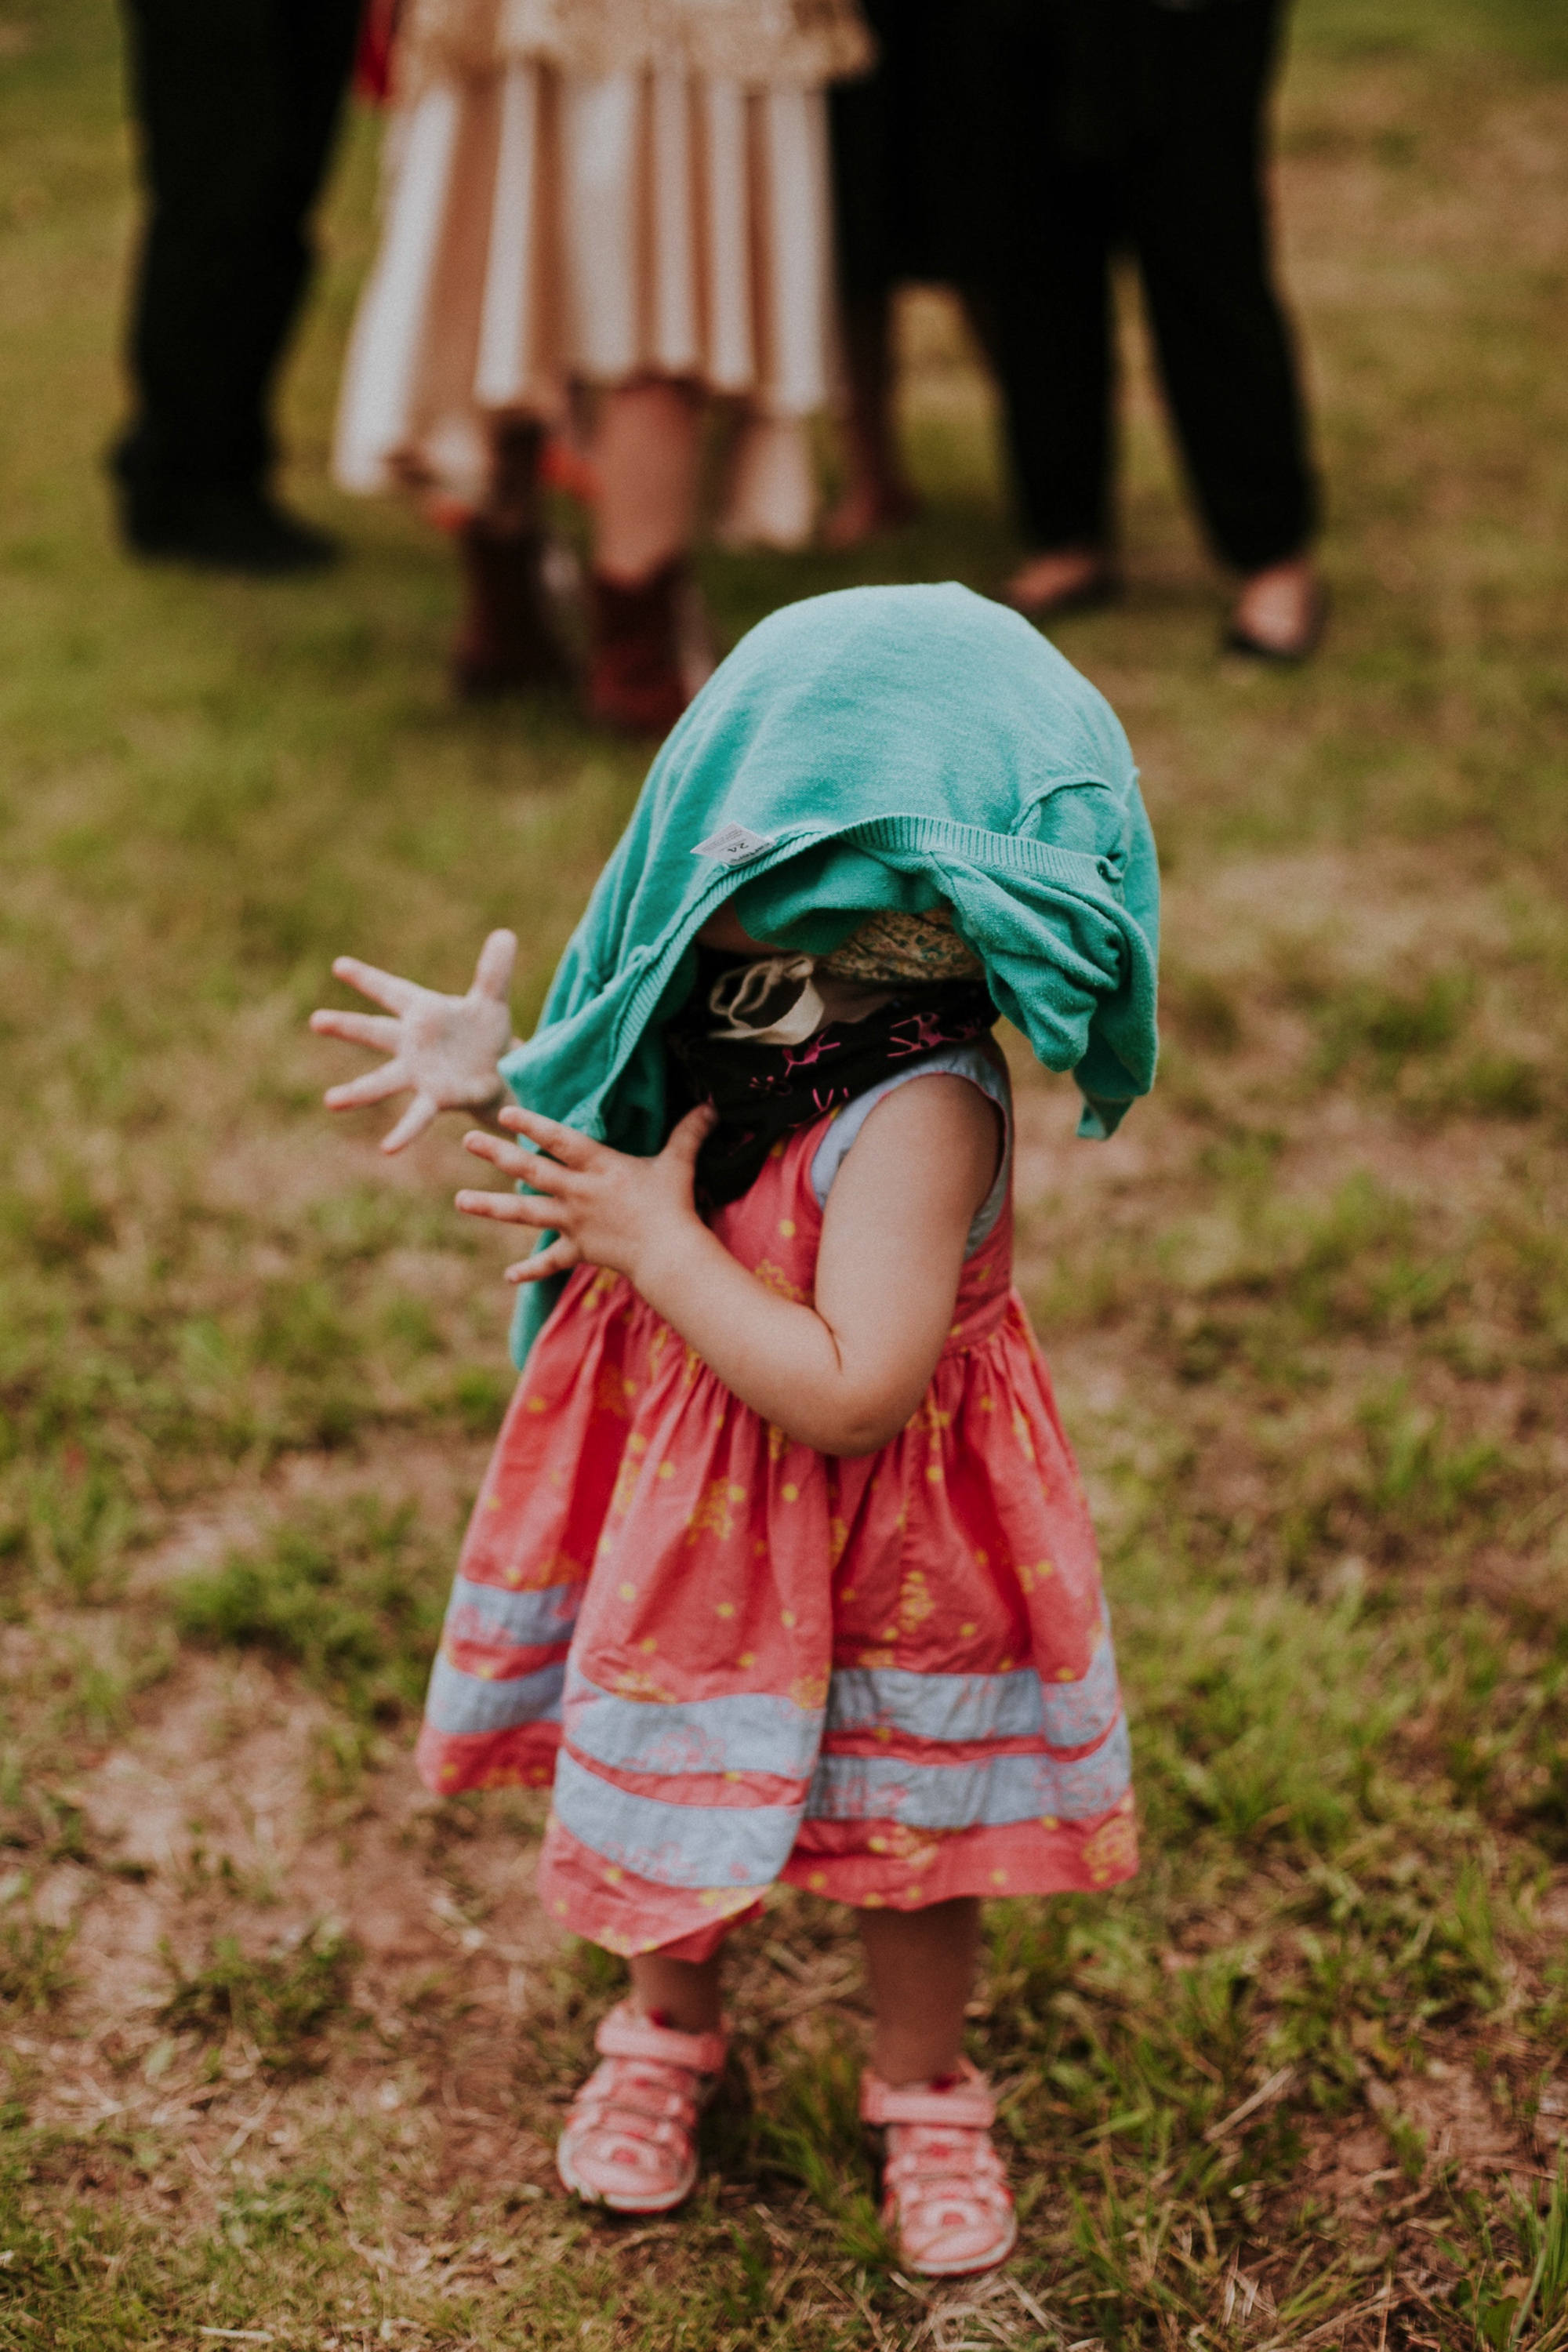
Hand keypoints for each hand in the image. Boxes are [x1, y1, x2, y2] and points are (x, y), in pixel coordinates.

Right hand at [310, 930, 517, 1152]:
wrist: (501, 1073)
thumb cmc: (486, 1034)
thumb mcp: (492, 1000)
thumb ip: (494, 971)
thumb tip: (506, 934)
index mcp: (423, 1013)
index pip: (392, 991)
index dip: (368, 979)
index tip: (339, 965)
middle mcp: (412, 1044)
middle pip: (375, 1032)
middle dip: (347, 1026)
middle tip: (316, 1020)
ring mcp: (419, 1074)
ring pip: (383, 1081)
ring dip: (358, 1093)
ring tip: (331, 1102)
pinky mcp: (435, 1098)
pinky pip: (416, 1117)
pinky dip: (403, 1132)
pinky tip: (387, 1148)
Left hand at [455, 1102, 716, 1284]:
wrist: (669, 1254)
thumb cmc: (673, 1204)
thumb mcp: (678, 1163)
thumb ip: (690, 1132)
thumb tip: (713, 1105)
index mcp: (598, 1166)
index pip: (559, 1139)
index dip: (531, 1124)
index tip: (504, 1113)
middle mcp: (578, 1192)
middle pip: (530, 1170)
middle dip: (497, 1153)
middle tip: (467, 1140)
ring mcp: (574, 1222)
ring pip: (525, 1213)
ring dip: (491, 1207)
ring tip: (460, 1201)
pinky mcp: (579, 1250)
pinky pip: (551, 1261)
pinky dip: (531, 1270)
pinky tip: (508, 1276)